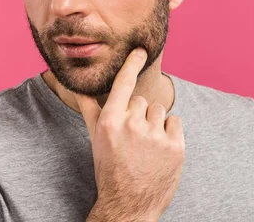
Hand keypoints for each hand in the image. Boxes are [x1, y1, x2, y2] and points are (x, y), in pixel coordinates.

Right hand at [75, 48, 184, 221]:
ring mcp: (155, 137)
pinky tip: (159, 148)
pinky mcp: (176, 148)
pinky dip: (170, 132)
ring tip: (145, 145)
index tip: (140, 49)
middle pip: (141, 100)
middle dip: (138, 114)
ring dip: (154, 123)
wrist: (128, 204)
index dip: (131, 63)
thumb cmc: (109, 168)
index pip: (123, 84)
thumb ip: (89, 109)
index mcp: (110, 121)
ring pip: (158, 110)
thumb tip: (77, 88)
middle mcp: (132, 126)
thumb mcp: (96, 138)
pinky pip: (175, 122)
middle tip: (132, 137)